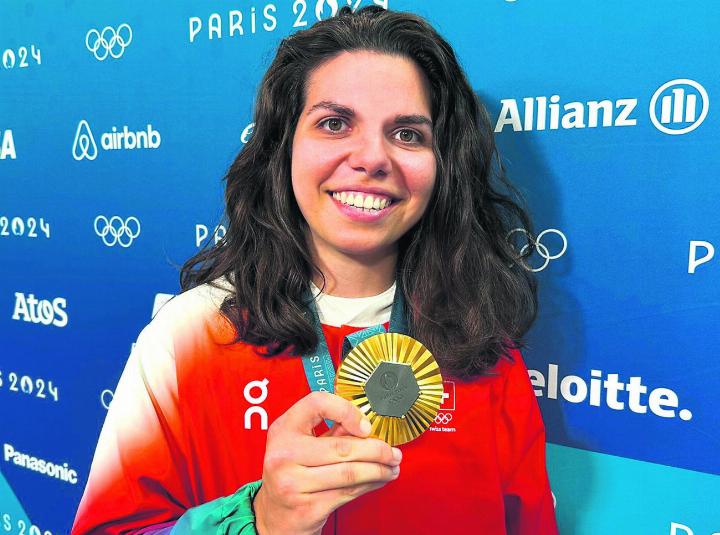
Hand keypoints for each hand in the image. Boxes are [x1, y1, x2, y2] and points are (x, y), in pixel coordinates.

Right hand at [253, 391, 401, 534]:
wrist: (274, 516)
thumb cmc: (291, 474)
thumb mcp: (301, 445)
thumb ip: (331, 431)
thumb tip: (368, 426)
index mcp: (283, 430)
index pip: (317, 403)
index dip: (346, 410)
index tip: (365, 425)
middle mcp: (284, 454)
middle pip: (342, 446)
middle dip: (376, 449)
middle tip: (392, 451)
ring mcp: (293, 483)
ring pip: (349, 472)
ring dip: (378, 469)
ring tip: (391, 466)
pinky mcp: (307, 508)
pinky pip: (348, 493)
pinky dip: (370, 485)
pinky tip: (378, 479)